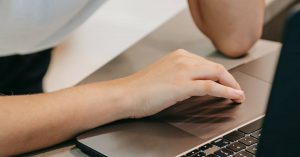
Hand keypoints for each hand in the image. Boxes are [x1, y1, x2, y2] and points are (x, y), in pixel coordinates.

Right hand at [120, 49, 244, 117]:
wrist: (126, 94)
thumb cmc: (140, 88)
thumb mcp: (164, 75)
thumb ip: (180, 75)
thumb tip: (194, 84)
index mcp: (178, 56)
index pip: (206, 63)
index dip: (221, 74)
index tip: (227, 81)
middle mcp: (182, 59)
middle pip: (215, 66)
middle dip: (230, 79)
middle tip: (236, 89)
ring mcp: (183, 71)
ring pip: (217, 73)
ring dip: (231, 85)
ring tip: (238, 94)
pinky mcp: (182, 85)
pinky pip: (211, 86)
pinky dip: (226, 91)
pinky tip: (233, 96)